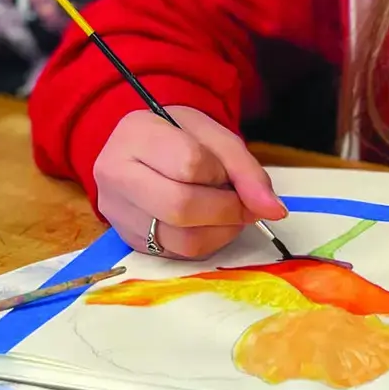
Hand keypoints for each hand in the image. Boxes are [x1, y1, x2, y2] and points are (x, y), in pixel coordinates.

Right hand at [93, 105, 286, 259]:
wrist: (140, 150)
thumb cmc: (176, 136)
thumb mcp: (213, 135)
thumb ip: (246, 168)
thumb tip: (273, 210)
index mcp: (134, 135)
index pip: (189, 164)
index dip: (221, 173)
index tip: (226, 171)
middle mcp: (115, 175)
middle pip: (182, 208)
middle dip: (227, 209)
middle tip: (241, 202)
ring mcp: (117, 213)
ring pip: (182, 240)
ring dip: (221, 231)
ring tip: (226, 212)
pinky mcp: (129, 241)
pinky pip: (178, 255)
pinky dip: (206, 243)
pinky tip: (207, 224)